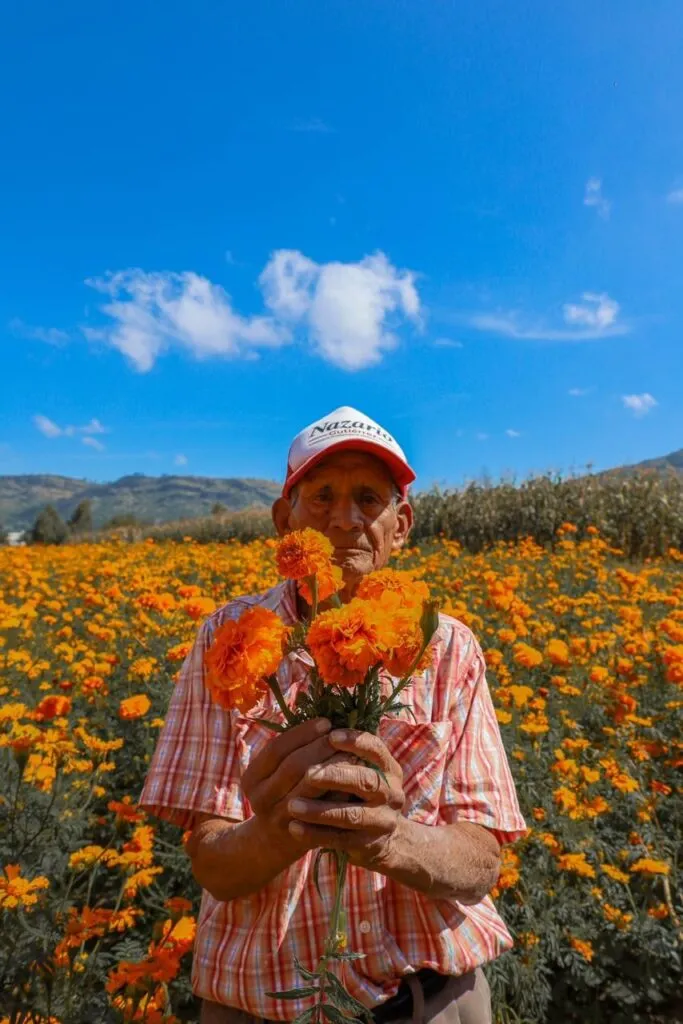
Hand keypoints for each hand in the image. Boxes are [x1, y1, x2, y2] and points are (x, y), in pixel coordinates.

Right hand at [242, 718, 339, 849]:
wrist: (273, 841)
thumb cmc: (280, 793)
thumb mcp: (274, 773)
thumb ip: (293, 750)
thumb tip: (325, 720)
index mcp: (252, 778)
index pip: (276, 748)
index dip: (302, 733)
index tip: (326, 721)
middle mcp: (260, 799)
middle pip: (293, 766)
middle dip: (320, 747)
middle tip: (342, 735)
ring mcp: (278, 818)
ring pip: (309, 788)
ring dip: (332, 767)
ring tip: (352, 753)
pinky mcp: (298, 833)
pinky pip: (323, 809)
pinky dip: (339, 791)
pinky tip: (354, 778)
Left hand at [285, 729, 405, 869]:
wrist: (386, 839)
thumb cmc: (364, 794)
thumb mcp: (366, 771)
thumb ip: (347, 753)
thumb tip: (315, 726)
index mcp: (389, 768)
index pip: (376, 749)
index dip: (355, 741)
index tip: (331, 735)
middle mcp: (390, 793)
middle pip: (366, 781)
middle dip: (335, 776)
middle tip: (308, 773)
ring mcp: (381, 821)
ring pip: (351, 815)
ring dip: (319, 810)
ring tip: (291, 805)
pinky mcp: (367, 845)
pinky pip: (339, 840)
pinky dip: (315, 833)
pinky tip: (294, 827)